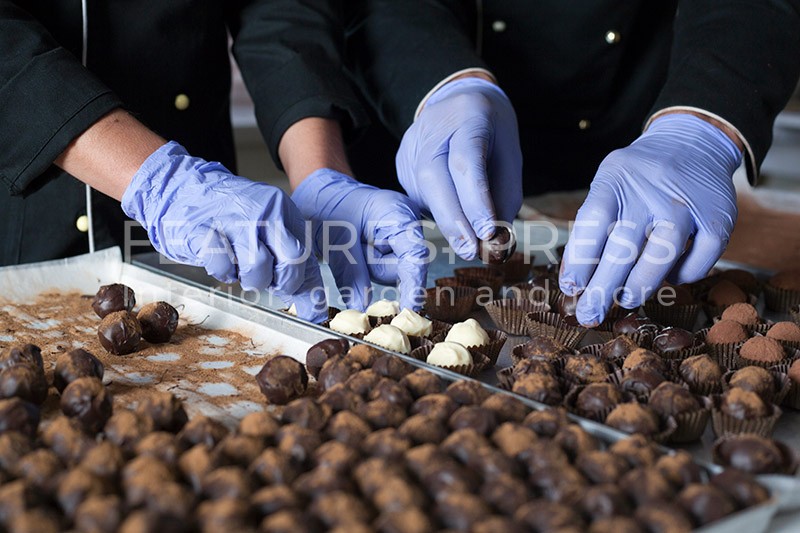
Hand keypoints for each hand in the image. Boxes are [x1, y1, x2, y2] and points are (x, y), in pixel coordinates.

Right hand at [121, 141, 325, 321]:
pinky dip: (222, 272)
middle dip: (279, 282)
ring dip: (247, 278)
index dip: (304, 287)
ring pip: (258, 268)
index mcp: (284, 211)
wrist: (180, 187)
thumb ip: (289, 265)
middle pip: (291, 261)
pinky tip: (220, 261)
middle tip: (265, 280)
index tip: (309, 313)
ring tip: (238, 265)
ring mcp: (235, 219)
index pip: (306, 257)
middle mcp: (265, 211)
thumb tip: (313, 307)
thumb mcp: (266, 232)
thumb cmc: (226, 216)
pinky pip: (223, 267)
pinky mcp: (205, 230)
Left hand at [291, 169, 427, 310]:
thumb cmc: (327, 204)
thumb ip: (351, 273)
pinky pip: (384, 269)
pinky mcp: (392, 246)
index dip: (413, 285)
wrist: (320, 193)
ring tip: (351, 246)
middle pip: (404, 267)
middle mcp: (407, 224)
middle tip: (352, 251)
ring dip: (369, 268)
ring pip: (392, 272)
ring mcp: (401, 235)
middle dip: (375, 268)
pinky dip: (368, 267)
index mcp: (398, 213)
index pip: (416, 255)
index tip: (408, 308)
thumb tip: (362, 306)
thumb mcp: (334, 240)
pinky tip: (356, 251)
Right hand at [396, 77, 522, 258]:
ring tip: (470, 239)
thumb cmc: (491, 131)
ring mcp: (410, 147)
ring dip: (449, 222)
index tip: (487, 232)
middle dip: (453, 220)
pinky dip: (439, 213)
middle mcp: (431, 130)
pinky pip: (420, 196)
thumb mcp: (510, 155)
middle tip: (471, 251)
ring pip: (426, 193)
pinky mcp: (401, 164)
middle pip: (434, 178)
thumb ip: (505, 196)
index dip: (475, 199)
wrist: (457, 102)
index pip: (466, 161)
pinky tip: (453, 215)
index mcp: (467, 116)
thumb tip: (497, 241)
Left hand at [560, 113, 742, 325]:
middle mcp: (651, 192)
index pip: (592, 223)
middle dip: (602, 289)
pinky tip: (667, 278)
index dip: (579, 261)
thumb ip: (591, 229)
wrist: (692, 143)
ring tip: (625, 299)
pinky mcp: (718, 219)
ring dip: (639, 287)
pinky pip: (699, 262)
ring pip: (661, 258)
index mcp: (616, 180)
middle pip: (623, 249)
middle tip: (590, 314)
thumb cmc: (637, 178)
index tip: (571, 288)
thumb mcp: (607, 186)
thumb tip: (571, 282)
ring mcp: (686, 206)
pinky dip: (681, 277)